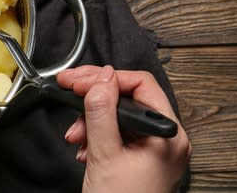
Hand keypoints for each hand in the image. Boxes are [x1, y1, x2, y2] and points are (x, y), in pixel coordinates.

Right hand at [57, 65, 191, 192]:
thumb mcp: (104, 153)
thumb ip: (101, 111)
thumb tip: (101, 78)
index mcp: (167, 134)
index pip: (140, 84)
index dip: (105, 78)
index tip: (77, 80)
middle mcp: (165, 138)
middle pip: (128, 97)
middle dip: (93, 98)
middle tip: (68, 90)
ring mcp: (153, 148)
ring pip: (118, 115)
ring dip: (90, 119)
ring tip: (75, 135)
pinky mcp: (140, 157)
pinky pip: (117, 132)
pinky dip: (95, 135)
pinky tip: (84, 147)